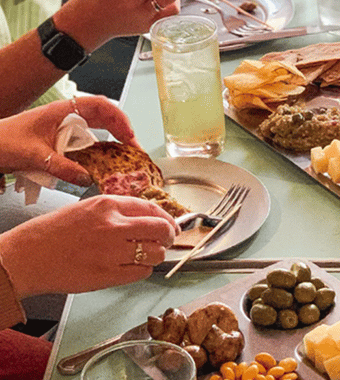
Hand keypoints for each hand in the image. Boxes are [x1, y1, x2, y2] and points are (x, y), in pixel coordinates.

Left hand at [0, 96, 138, 185]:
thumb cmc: (2, 141)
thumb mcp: (33, 155)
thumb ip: (61, 167)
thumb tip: (87, 178)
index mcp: (62, 111)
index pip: (101, 105)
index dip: (119, 118)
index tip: (129, 136)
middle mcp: (66, 116)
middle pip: (104, 117)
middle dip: (122, 132)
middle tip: (133, 150)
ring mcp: (64, 128)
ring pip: (96, 130)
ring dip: (112, 142)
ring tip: (123, 157)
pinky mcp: (60, 141)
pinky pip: (86, 143)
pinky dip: (98, 152)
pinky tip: (102, 164)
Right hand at [0, 195, 178, 297]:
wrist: (28, 257)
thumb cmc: (55, 232)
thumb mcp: (88, 209)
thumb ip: (119, 211)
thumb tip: (150, 218)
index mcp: (108, 205)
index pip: (153, 209)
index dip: (168, 218)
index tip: (172, 225)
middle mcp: (114, 226)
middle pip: (161, 230)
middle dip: (170, 236)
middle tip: (168, 240)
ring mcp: (112, 251)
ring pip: (156, 253)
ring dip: (156, 255)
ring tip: (147, 255)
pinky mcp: (108, 275)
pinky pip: (142, 273)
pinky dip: (143, 271)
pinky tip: (133, 267)